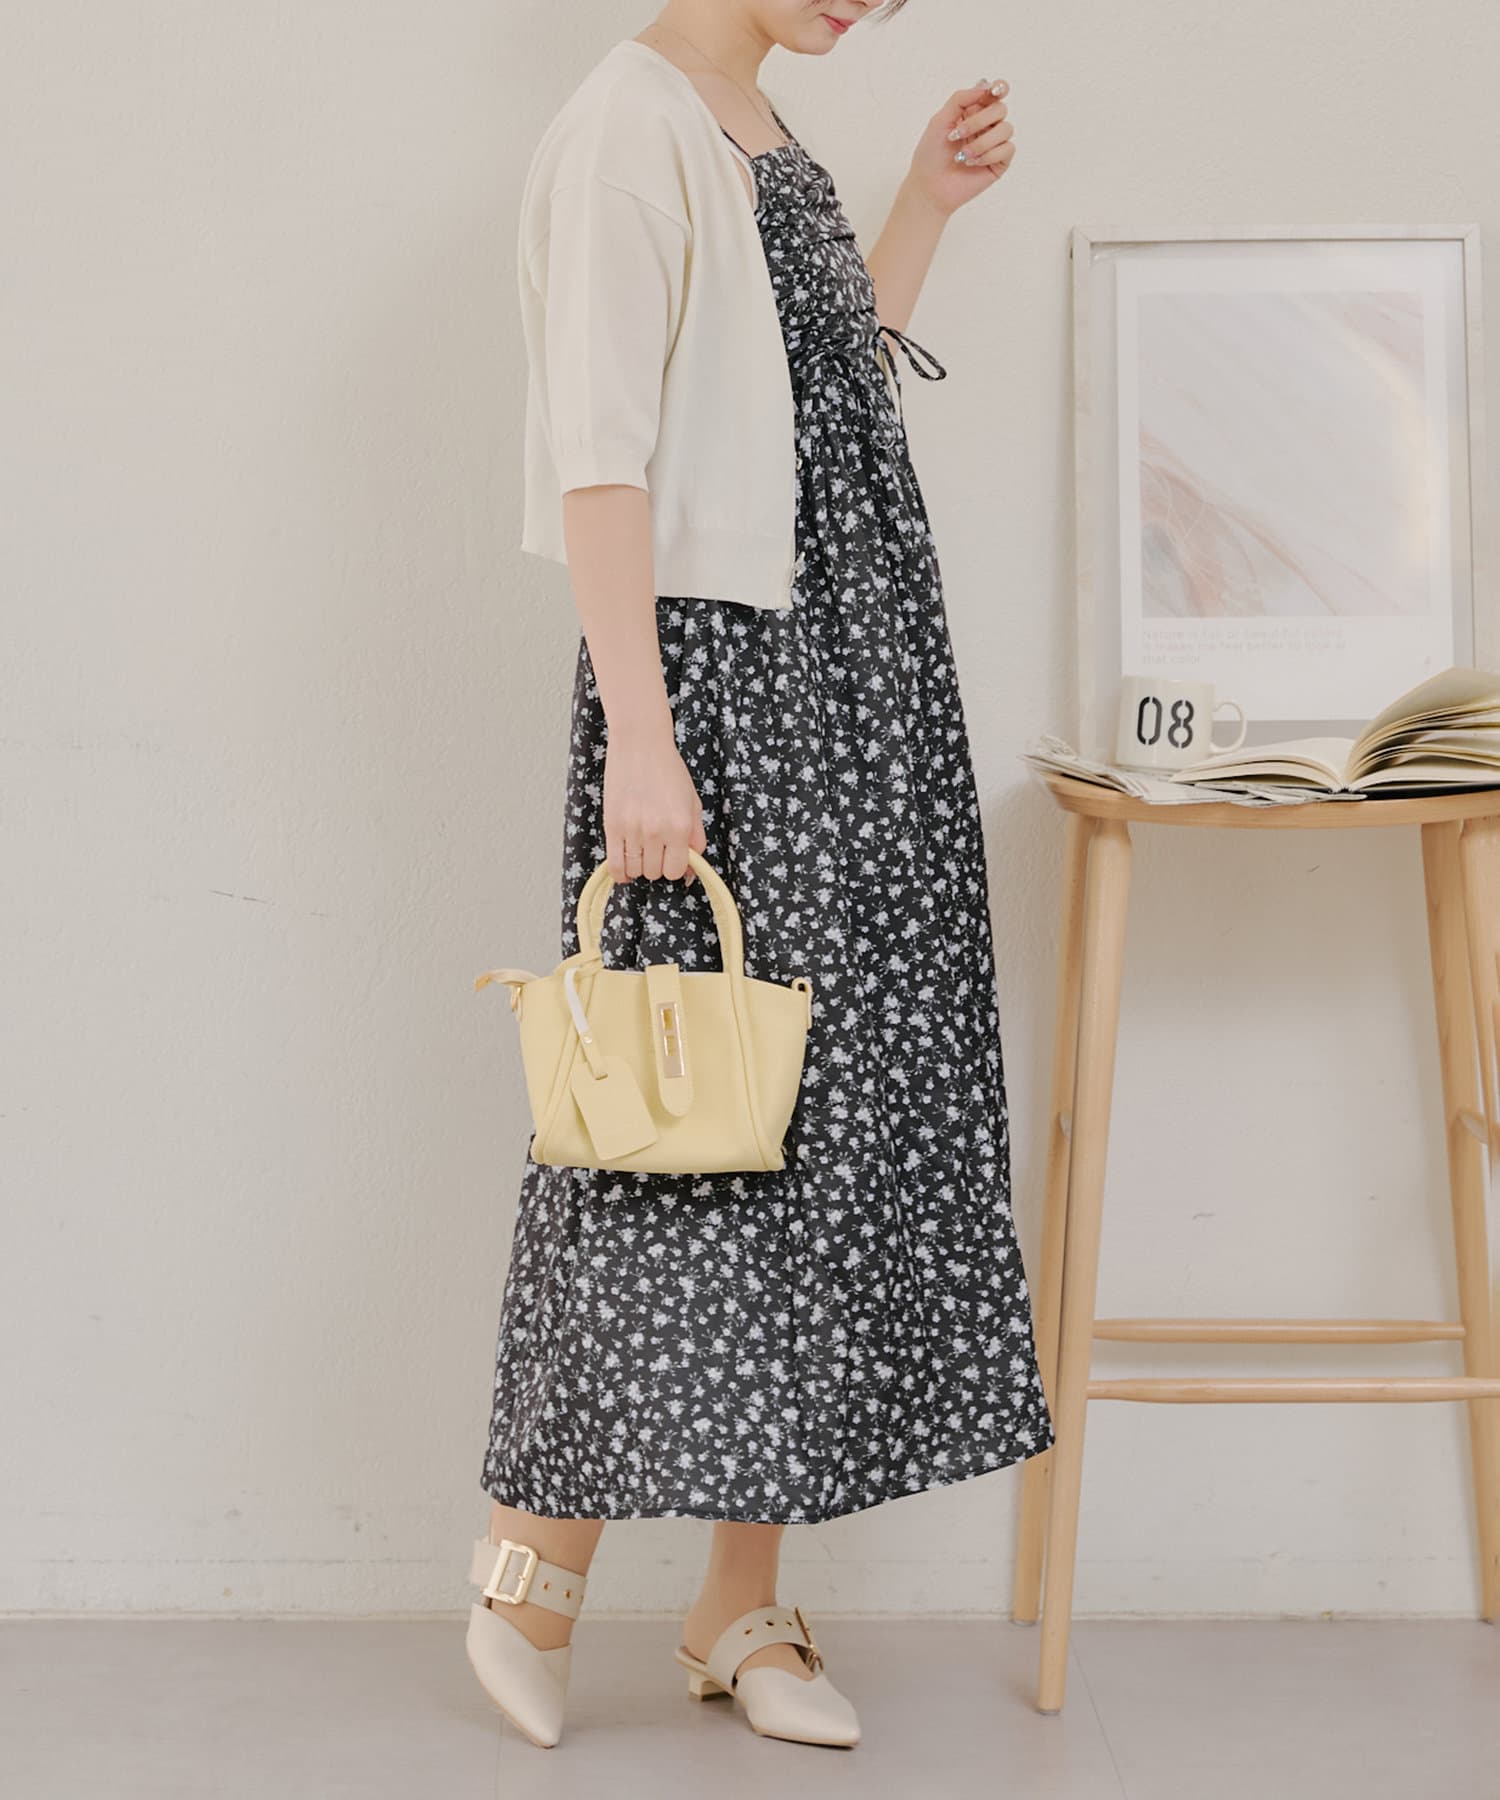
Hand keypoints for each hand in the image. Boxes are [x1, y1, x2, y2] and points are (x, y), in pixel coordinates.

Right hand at [602, 721, 706, 885]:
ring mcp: (632, 829)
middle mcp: (656, 831)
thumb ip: (696, 837)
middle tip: (656, 847)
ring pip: (636, 870)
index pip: (676, 870)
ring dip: (639, 865)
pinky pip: (614, 864)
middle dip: (657, 864)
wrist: (640, 744)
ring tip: (641, 849)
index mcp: (680, 826)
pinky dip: (620, 873)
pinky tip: (625, 869)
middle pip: (655, 872)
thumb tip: (690, 869)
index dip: (675, 867)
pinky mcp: (612, 826)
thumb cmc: (669, 770)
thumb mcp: (693, 802)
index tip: (671, 857)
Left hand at [907, 77, 1014, 217]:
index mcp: (973, 112)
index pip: (994, 93)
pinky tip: (973, 163)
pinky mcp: (1000, 162)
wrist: (930, 187)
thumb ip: (960, 99)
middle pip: (1000, 109)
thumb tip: (985, 85)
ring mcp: (994, 144)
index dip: (999, 88)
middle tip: (958, 135)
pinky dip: (989, 155)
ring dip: (982, 142)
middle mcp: (986, 125)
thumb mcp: (940, 120)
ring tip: (963, 155)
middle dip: (979, 120)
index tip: (994, 91)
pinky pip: (1008, 149)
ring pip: (1006, 129)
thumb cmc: (931, 155)